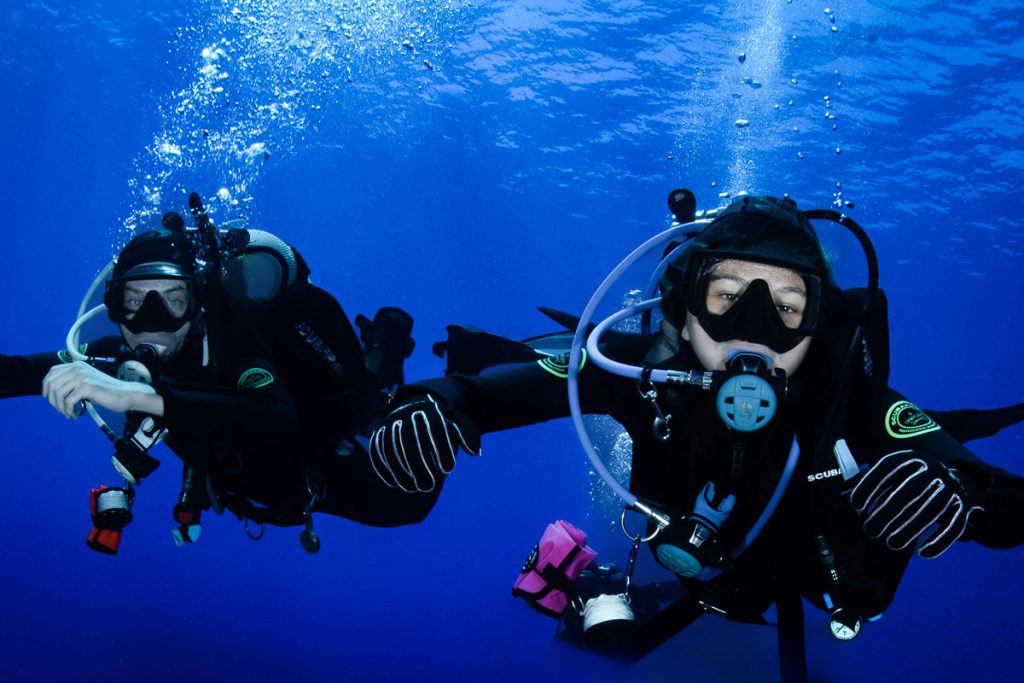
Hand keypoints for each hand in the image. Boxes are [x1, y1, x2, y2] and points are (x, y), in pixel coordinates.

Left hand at [42, 361, 161, 417]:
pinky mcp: (86, 386)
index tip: (49, 398)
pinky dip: (70, 411)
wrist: (126, 395)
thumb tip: (52, 392)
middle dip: (53, 401)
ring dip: (61, 408)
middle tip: (62, 410)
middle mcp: (78, 368)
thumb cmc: (107, 392)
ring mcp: (82, 376)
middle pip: (52, 384)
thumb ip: (72, 383)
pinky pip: (68, 401)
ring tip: (69, 414)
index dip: (46, 386)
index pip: (52, 372)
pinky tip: (77, 414)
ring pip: (58, 394)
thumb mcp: (86, 383)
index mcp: (77, 365)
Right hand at [369, 394, 479, 492]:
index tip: (448, 470)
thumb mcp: (457, 421)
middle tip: (428, 487)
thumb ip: (469, 434)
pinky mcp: (378, 432)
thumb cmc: (441, 419)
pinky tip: (394, 483)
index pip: (436, 428)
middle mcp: (408, 413)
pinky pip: (377, 450)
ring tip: (413, 489)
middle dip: (418, 465)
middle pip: (410, 440)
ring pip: (391, 447)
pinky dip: (383, 467)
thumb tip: (474, 452)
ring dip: (400, 471)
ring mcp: (391, 422)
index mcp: (431, 409)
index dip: (442, 449)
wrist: (415, 404)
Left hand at [848, 451, 983, 558]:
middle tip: (870, 531)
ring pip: (932, 508)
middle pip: (910, 490)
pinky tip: (923, 553)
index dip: (870, 484)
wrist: (951, 479)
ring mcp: (950, 486)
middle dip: (888, 511)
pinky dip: (940, 541)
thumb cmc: (908, 479)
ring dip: (911, 528)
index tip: (855, 505)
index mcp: (909, 457)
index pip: (887, 467)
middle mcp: (932, 468)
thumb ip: (866, 481)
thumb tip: (842, 493)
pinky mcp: (962, 505)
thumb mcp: (889, 474)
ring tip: (891, 544)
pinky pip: (955, 525)